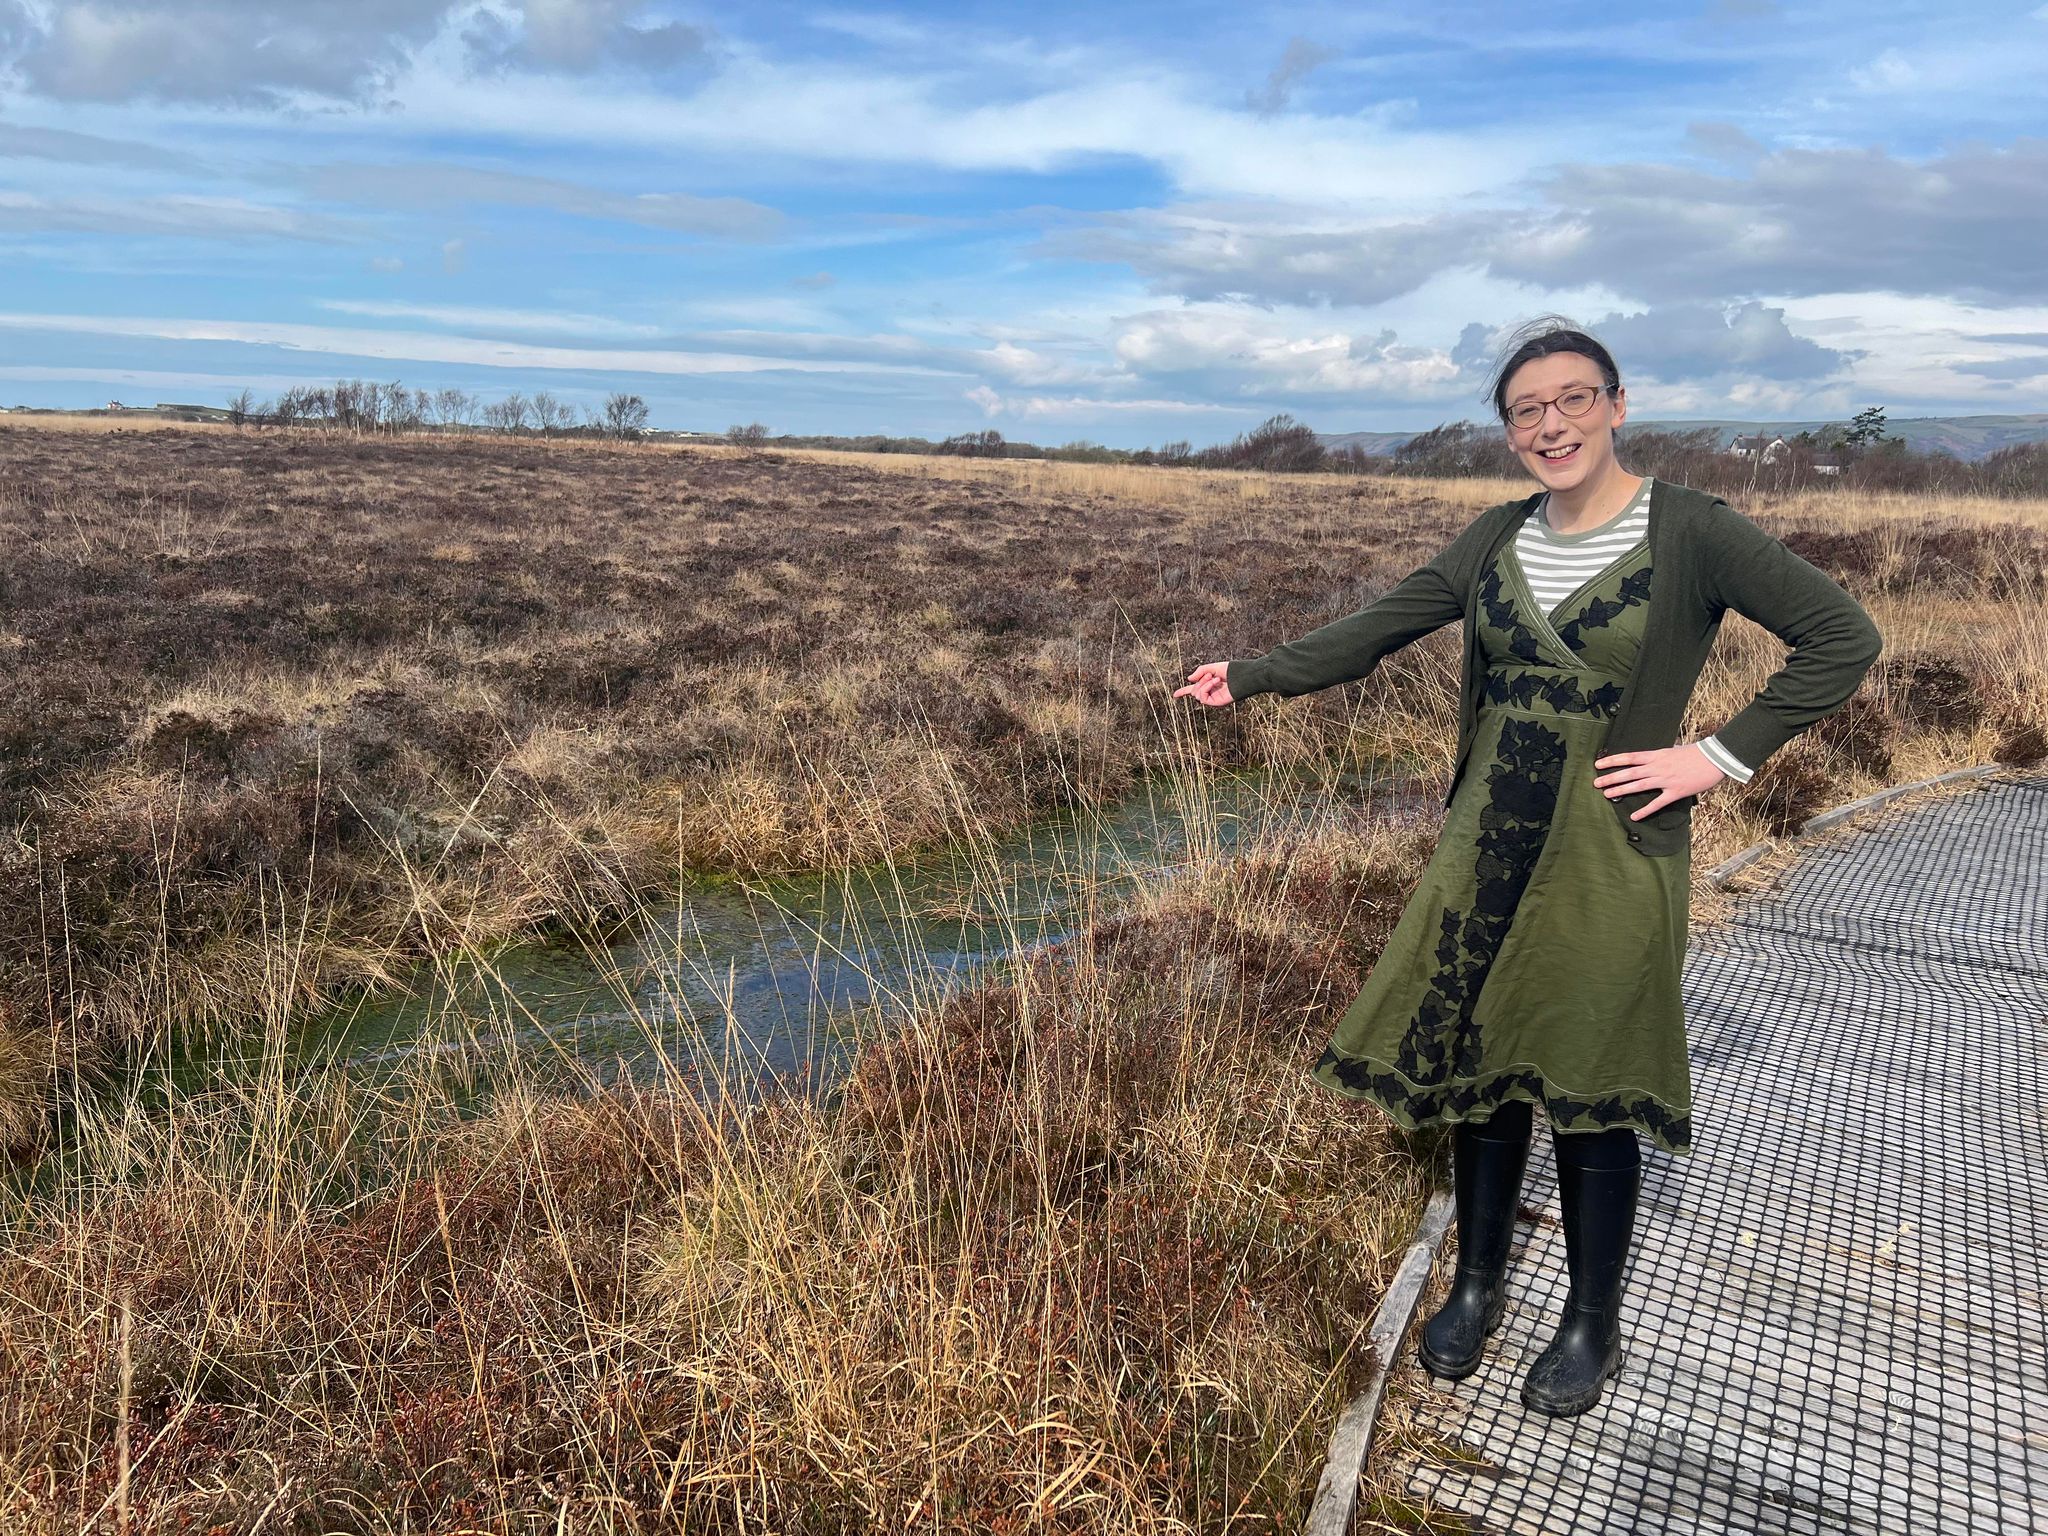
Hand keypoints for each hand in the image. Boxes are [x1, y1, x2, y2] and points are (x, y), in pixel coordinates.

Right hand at [1174, 661, 1235, 706]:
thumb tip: (1189, 679)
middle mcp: (1210, 692)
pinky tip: (1215, 682)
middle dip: (1199, 681)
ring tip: (1215, 678)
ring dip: (1204, 684)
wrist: (1242, 676)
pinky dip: (1206, 688)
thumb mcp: (1212, 667)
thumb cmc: (1231, 671)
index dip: (1183, 692)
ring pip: (1197, 694)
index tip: (1174, 695)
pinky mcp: (1216, 702)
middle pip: (1194, 691)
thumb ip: (1200, 672)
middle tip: (1210, 674)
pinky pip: (1203, 697)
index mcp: (1208, 684)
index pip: (1194, 689)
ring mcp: (1213, 698)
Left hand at [1593, 744, 1725, 820]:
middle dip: (1611, 778)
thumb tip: (1652, 757)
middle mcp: (1658, 767)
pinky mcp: (1676, 792)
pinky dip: (1645, 810)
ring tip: (1607, 795)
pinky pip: (1657, 803)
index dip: (1612, 760)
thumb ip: (1661, 755)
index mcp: (1656, 755)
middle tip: (1595, 783)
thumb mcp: (1674, 749)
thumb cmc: (1696, 753)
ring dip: (1621, 791)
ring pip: (1638, 786)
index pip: (1629, 757)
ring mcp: (1666, 780)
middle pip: (1629, 773)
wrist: (1715, 758)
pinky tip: (1634, 816)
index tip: (1598, 764)